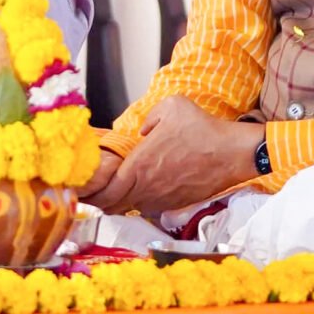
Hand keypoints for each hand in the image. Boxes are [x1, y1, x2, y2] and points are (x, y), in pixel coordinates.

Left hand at [83, 98, 262, 217]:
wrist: (234, 153)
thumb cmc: (204, 129)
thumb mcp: (171, 107)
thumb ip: (149, 117)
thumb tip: (143, 130)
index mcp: (141, 165)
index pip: (106, 190)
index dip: (90, 194)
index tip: (80, 189)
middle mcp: (148, 187)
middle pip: (113, 205)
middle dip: (97, 201)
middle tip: (87, 194)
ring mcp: (163, 198)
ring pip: (130, 207)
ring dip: (117, 203)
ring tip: (107, 194)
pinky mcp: (177, 202)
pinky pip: (149, 206)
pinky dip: (137, 203)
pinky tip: (135, 192)